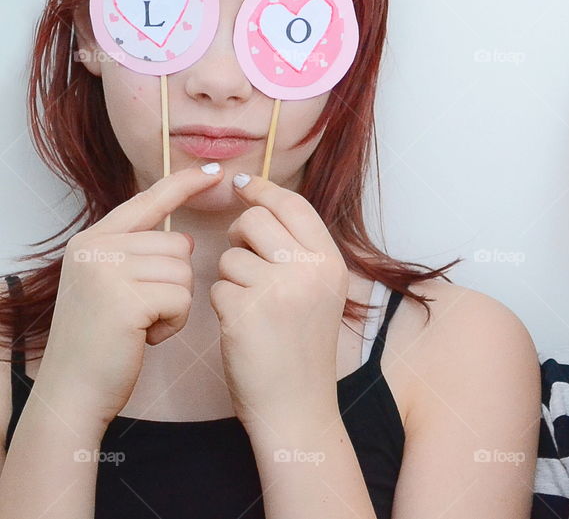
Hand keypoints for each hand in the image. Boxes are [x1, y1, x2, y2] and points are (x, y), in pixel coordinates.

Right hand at [37, 165, 221, 429]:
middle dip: (175, 282)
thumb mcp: (110, 285)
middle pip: (179, 244)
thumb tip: (186, 239)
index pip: (149, 199)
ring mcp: (107, 270)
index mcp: (93, 239)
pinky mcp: (126, 298)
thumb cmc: (102, 342)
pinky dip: (173, 322)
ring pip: (184, 271)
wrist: (72, 392)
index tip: (214, 171)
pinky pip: (181, 298)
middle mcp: (96, 247)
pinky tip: (145, 337)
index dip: (184, 184)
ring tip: (141, 324)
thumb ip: (138, 255)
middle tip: (142, 311)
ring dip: (175, 304)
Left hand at [210, 174, 348, 431]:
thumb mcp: (320, 292)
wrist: (298, 406)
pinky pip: (217, 287)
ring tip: (249, 305)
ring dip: (230, 277)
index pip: (294, 205)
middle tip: (243, 260)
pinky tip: (240, 326)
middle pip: (257, 221)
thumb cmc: (302, 349)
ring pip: (231, 255)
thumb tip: (261, 206)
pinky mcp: (246, 312)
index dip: (264, 190)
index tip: (242, 184)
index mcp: (330, 262)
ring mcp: (278, 291)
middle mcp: (309, 270)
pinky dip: (221, 304)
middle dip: (240, 236)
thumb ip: (300, 252)